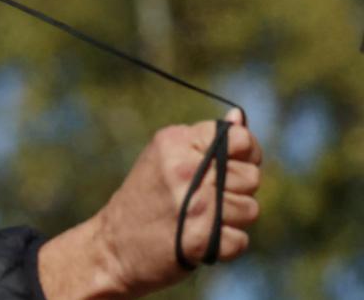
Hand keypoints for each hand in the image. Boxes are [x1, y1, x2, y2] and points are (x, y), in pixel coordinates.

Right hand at [39, 108, 262, 298]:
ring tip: (200, 219)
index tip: (231, 166)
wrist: (112, 246)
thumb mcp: (166, 158)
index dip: (246, 154)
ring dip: (231, 220)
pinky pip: (241, 240)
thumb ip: (204, 141)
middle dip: (236, 191)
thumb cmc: (145, 198)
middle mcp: (184, 170)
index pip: (240, 139)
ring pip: (250, 209)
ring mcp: (194, 205)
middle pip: (251, 176)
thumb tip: (240, 116)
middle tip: (204, 198)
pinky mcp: (201, 239)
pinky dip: (225, 245)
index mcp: (175, 142)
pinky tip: (199, 239)